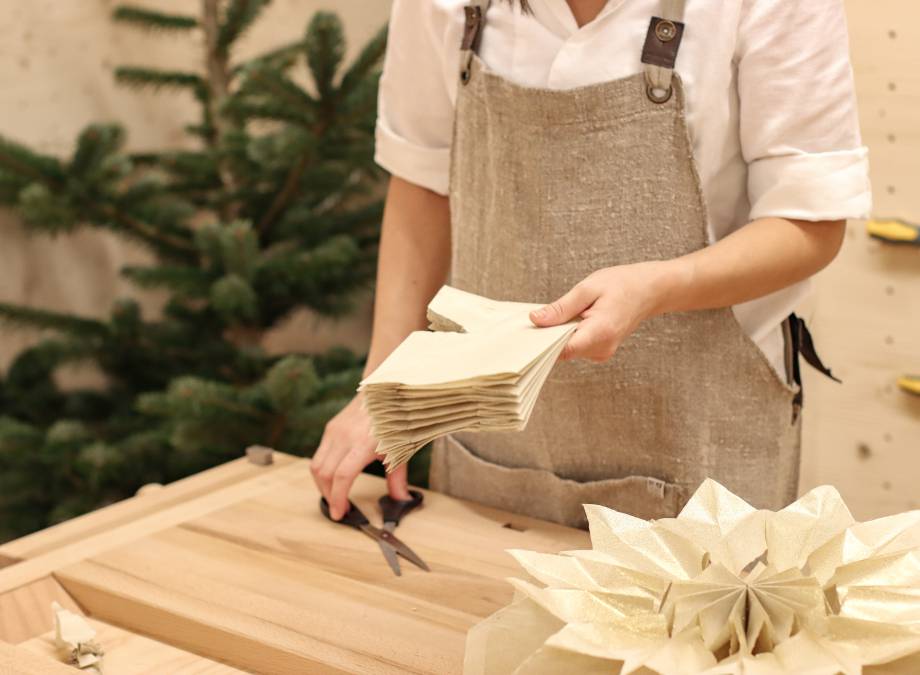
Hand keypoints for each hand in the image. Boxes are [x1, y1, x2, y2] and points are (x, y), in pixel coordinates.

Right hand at [310, 393, 409, 519]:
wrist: (384, 390)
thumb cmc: (395, 420)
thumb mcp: (401, 450)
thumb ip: (397, 478)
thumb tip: (401, 500)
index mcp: (363, 443)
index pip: (342, 476)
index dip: (338, 499)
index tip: (340, 514)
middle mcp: (344, 437)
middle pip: (325, 475)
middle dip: (329, 497)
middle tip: (339, 510)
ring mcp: (334, 431)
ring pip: (316, 466)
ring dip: (323, 486)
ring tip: (335, 497)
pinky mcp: (330, 428)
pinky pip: (319, 456)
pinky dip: (323, 472)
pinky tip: (334, 479)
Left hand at [529, 261, 675, 361]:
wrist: (651, 290)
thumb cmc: (622, 284)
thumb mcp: (587, 289)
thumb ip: (561, 308)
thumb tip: (535, 319)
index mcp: (599, 333)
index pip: (561, 350)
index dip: (541, 344)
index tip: (527, 334)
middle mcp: (601, 349)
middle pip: (562, 351)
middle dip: (548, 336)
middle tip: (540, 316)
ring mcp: (602, 353)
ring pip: (568, 350)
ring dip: (559, 334)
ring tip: (564, 313)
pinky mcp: (601, 351)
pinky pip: (576, 347)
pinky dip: (569, 335)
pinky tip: (572, 319)